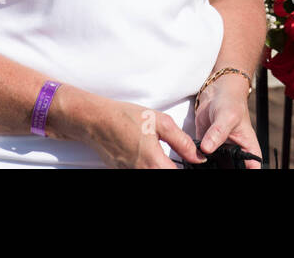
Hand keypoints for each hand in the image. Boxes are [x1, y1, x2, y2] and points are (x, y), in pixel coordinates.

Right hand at [86, 97, 203, 168]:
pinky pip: (141, 172)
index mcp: (154, 163)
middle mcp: (141, 173)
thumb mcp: (161, 123)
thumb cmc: (125, 118)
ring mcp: (130, 175)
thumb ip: (182, 142)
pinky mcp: (123, 173)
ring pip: (153, 174)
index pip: (177, 175)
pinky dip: (149, 166)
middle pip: (165, 176)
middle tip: (176, 158)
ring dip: (161, 167)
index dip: (188, 169)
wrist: (96, 121)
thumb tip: (197, 156)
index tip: (192, 162)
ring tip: (162, 156)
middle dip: (172, 168)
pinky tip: (149, 156)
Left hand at [194, 73, 261, 168]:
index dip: (246, 174)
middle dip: (221, 171)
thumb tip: (206, 149)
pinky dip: (195, 162)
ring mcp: (219, 152)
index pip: (252, 170)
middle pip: (231, 170)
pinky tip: (190, 161)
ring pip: (214, 168)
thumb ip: (217, 133)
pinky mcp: (205, 148)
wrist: (216, 90)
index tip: (230, 170)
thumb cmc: (230, 101)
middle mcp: (235, 154)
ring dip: (207, 168)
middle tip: (210, 168)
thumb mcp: (227, 116)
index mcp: (249, 149)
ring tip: (199, 164)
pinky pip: (200, 159)